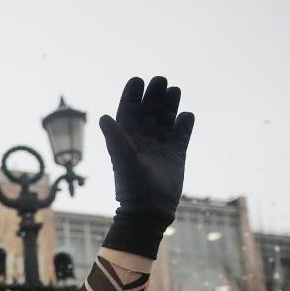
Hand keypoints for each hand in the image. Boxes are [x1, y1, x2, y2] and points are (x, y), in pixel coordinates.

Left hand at [100, 76, 194, 220]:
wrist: (149, 210)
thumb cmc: (131, 187)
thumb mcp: (123, 160)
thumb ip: (116, 138)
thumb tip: (104, 117)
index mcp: (126, 138)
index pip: (128, 111)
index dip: (132, 95)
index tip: (138, 80)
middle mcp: (142, 139)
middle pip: (149, 110)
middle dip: (154, 95)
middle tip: (160, 81)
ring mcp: (160, 145)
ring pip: (166, 118)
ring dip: (170, 104)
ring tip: (174, 90)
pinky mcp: (177, 154)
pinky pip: (182, 133)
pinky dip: (185, 123)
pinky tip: (186, 117)